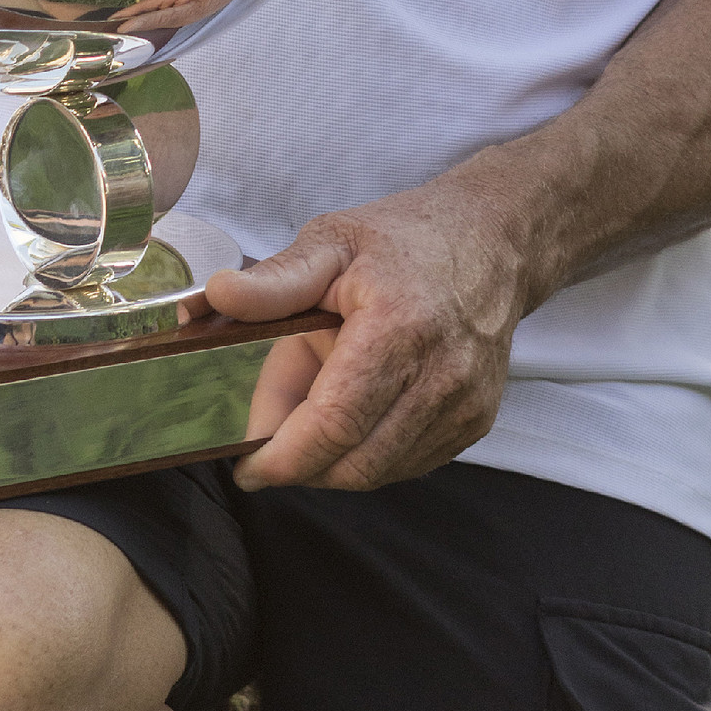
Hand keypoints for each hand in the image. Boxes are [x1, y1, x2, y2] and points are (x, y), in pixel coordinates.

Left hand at [204, 162, 530, 492]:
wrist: (495, 242)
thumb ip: (274, 281)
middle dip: (302, 463)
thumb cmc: (407, 239)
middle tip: (270, 437)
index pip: (334, 423)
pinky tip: (357, 411)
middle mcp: (440, 374)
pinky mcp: (475, 423)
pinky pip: (407, 462)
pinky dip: (370, 453)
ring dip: (335, 458)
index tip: (247, 465)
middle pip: (355, 462)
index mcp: (398, 326)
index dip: (284, 457)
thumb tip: (215, 298)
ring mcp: (464, 405)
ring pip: (379, 471)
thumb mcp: (332, 242)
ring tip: (319, 403)